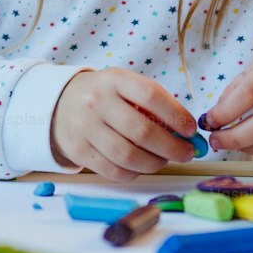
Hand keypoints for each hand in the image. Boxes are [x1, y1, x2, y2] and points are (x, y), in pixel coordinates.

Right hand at [50, 69, 197, 180]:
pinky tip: (142, 166)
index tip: (191, 129)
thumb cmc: (105, 96)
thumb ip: (152, 104)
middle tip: (187, 153)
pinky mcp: (78, 151)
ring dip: (155, 163)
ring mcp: (85, 128)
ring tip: (164, 160)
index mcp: (114, 79)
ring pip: (128, 156)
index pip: (151, 95)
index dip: (176, 115)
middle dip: (171, 147)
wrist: (60, 104)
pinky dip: (134, 173)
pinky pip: (113, 170)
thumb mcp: (124, 86)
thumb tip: (186, 133)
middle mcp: (97, 102)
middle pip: (142, 131)